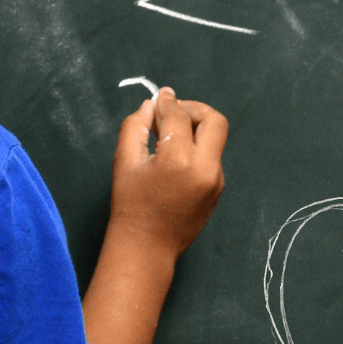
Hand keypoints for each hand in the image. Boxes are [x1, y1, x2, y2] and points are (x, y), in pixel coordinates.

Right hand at [110, 88, 226, 256]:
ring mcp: (215, 180)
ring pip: (214, 139)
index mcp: (178, 160)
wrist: (147, 246)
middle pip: (214, 120)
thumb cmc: (131, 205)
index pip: (179, 116)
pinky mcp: (218, 189)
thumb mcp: (124, 161)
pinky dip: (196, 148)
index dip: (167, 102)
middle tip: (173, 112)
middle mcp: (204, 168)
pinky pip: (211, 157)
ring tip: (169, 136)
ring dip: (195, 129)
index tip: (159, 97)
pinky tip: (175, 157)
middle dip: (194, 109)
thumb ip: (135, 126)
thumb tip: (150, 104)